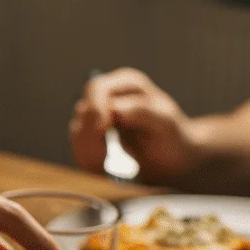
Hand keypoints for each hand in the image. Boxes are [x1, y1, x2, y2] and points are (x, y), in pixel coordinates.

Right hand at [70, 69, 200, 184]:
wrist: (172, 159)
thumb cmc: (172, 136)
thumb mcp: (165, 122)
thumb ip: (142, 112)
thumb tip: (115, 109)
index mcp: (127, 84)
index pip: (97, 88)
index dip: (95, 109)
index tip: (102, 130)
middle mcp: (109, 96)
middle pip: (83, 110)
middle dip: (90, 135)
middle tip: (104, 155)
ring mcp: (98, 117)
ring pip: (77, 130)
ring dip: (88, 150)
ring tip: (106, 161)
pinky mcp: (93, 137)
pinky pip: (79, 147)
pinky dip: (88, 159)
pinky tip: (103, 165)